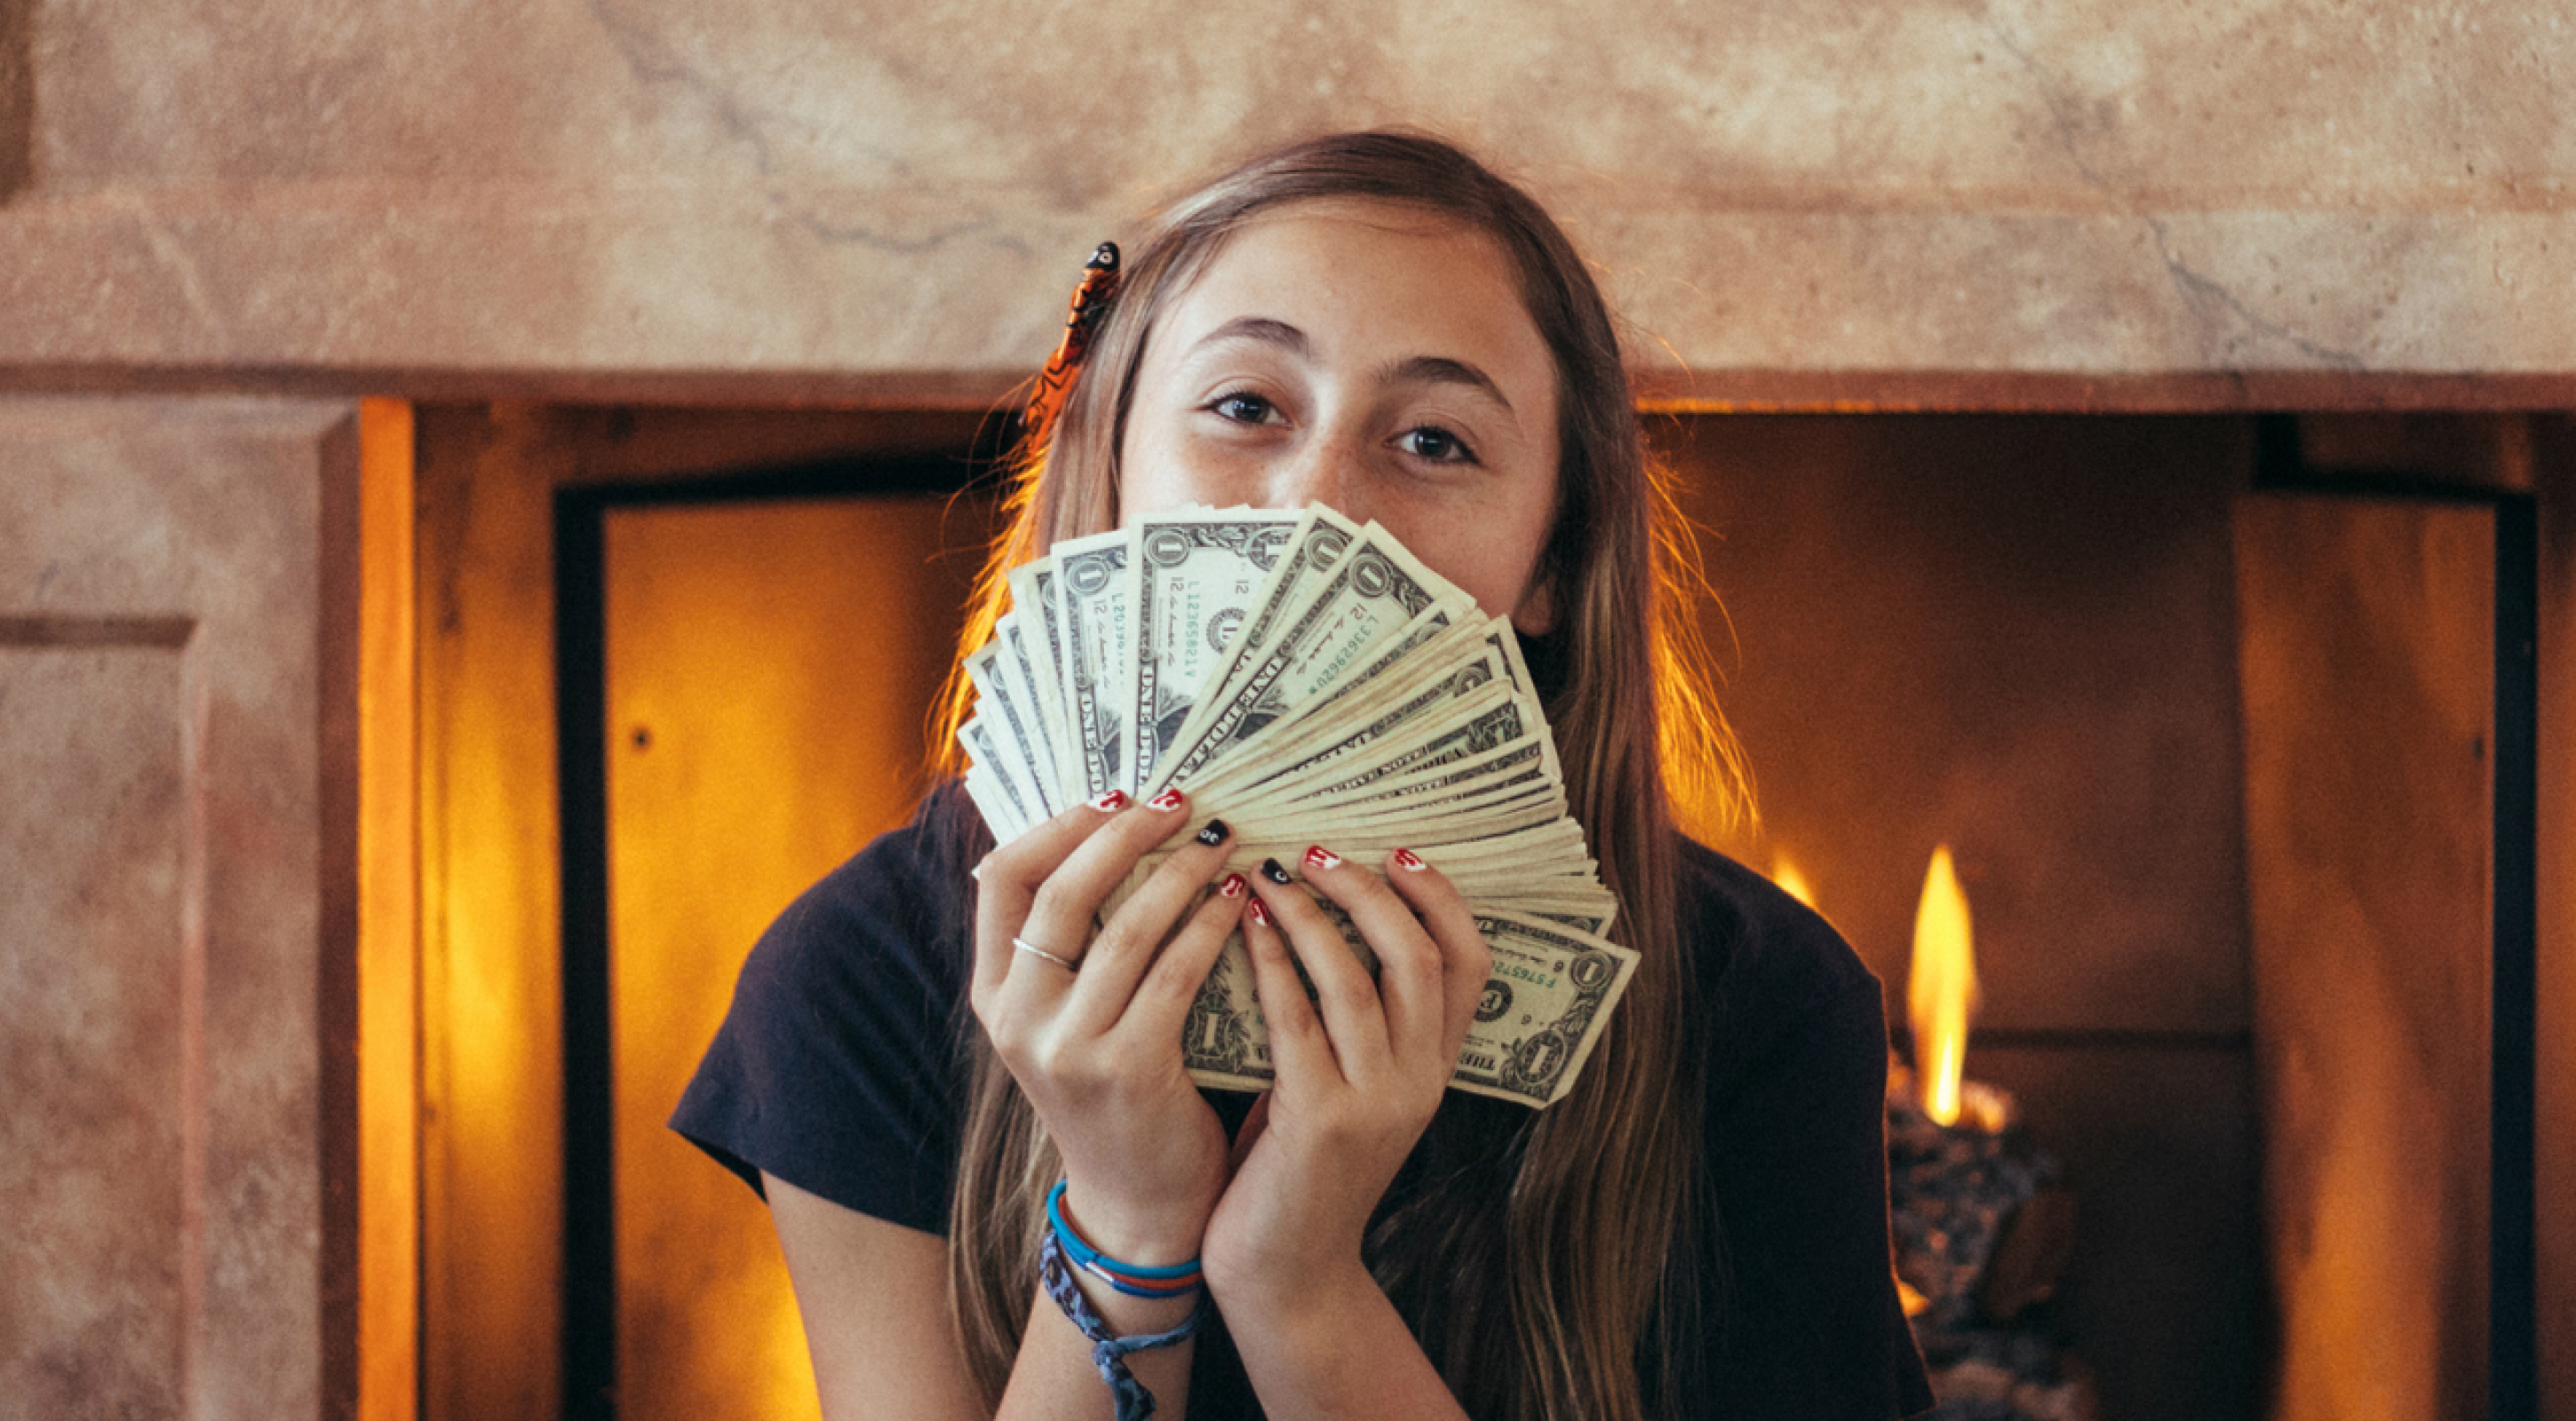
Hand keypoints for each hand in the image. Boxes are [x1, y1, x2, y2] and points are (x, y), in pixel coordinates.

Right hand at [970, 789, 1246, 1267]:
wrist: (1139, 1202)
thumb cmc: (1117, 1090)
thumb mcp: (1068, 1018)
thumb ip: (1072, 945)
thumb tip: (1109, 829)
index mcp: (995, 993)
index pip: (1003, 878)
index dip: (1059, 824)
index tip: (1117, 792)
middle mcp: (1018, 1018)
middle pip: (1063, 891)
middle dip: (1127, 833)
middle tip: (1183, 800)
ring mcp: (1068, 1049)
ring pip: (1128, 927)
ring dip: (1183, 873)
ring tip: (1224, 844)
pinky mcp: (1129, 1071)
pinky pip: (1177, 973)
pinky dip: (1212, 927)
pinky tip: (1241, 903)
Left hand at [1201, 846, 1492, 1312]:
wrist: (1286, 1273)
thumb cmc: (1299, 1166)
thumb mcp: (1347, 1086)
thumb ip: (1349, 1017)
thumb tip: (1318, 910)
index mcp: (1435, 1067)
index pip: (1470, 961)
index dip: (1440, 897)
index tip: (1396, 849)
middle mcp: (1419, 1081)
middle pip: (1420, 957)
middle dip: (1367, 891)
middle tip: (1314, 850)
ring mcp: (1376, 1104)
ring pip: (1358, 981)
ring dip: (1308, 916)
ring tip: (1262, 875)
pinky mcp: (1320, 1124)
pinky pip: (1298, 1023)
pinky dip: (1271, 965)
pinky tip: (1239, 928)